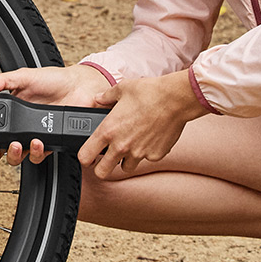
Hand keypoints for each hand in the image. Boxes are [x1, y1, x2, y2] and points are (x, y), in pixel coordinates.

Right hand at [0, 63, 111, 165]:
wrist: (79, 86)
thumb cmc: (53, 80)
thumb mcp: (23, 76)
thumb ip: (2, 81)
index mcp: (10, 112)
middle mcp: (19, 127)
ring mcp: (32, 136)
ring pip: (16, 157)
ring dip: (13, 155)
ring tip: (15, 145)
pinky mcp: (48, 143)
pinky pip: (38, 156)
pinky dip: (35, 152)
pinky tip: (36, 141)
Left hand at [77, 70, 205, 179]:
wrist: (175, 99)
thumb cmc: (149, 93)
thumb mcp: (122, 89)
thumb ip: (106, 96)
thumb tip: (98, 98)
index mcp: (108, 131)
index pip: (85, 156)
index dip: (84, 158)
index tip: (88, 155)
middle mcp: (121, 146)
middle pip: (102, 172)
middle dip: (102, 167)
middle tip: (106, 159)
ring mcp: (139, 153)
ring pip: (126, 168)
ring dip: (126, 160)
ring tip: (131, 146)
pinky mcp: (155, 155)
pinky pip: (146, 159)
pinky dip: (146, 153)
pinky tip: (150, 139)